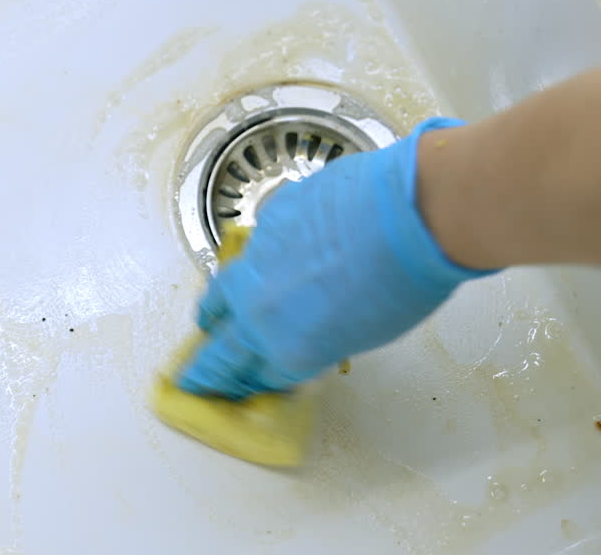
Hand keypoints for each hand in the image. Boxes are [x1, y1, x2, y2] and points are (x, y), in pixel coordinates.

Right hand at [178, 118, 493, 399]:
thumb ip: (324, 339)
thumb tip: (312, 329)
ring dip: (215, 312)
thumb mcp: (366, 333)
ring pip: (220, 295)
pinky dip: (258, 260)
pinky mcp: (263, 224)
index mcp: (292, 351)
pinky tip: (276, 254)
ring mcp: (255, 265)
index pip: (258, 378)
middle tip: (192, 379)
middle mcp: (262, 314)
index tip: (241, 387)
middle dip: (204, 369)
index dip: (250, 384)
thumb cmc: (407, 280)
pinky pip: (251, 250)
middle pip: (220, 351)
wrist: (408, 213)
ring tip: (209, 318)